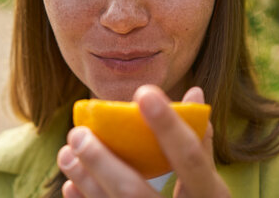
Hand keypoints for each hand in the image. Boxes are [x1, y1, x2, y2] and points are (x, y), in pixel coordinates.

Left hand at [56, 85, 230, 197]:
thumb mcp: (211, 182)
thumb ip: (200, 141)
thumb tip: (193, 90)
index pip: (190, 159)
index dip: (168, 126)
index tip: (144, 93)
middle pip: (134, 191)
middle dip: (101, 160)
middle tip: (77, 133)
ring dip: (84, 180)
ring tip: (67, 153)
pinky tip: (72, 186)